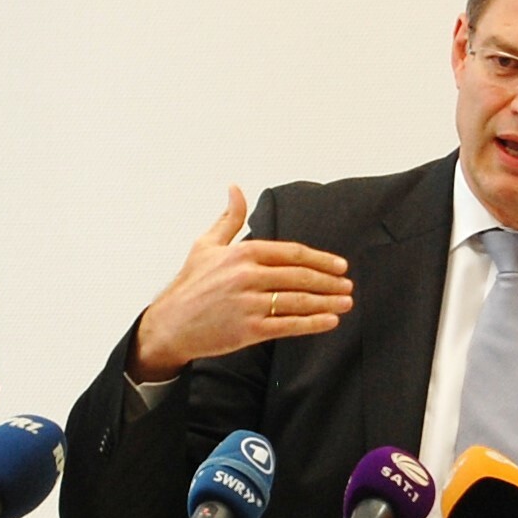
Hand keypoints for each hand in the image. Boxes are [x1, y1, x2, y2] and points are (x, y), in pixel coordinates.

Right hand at [127, 186, 352, 382]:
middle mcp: (247, 276)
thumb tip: (236, 188)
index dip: (322, 260)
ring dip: (328, 302)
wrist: (169, 325)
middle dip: (329, 281)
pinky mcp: (248, 329)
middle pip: (300, 277)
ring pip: (298, 301)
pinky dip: (313, 323)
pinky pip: (288, 325)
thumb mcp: (206, 245)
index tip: (341, 266)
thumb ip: (228, 218)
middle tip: (348, 285)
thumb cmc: (190, 285)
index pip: (293, 253)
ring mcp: (248, 304)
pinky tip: (330, 321)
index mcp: (243, 253)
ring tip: (346, 302)